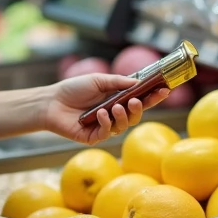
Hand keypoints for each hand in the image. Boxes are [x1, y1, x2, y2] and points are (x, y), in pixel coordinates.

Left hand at [43, 74, 168, 144]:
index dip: (153, 96)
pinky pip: (107, 133)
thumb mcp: (97, 80)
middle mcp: (114, 114)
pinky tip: (100, 114)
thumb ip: (117, 82)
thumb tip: (138, 83)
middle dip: (140, 108)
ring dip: (122, 116)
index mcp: (117, 99)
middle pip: (136, 115)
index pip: (140, 99)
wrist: (51, 102)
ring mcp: (105, 126)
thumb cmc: (73, 89)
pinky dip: (106, 123)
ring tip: (115, 107)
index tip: (165, 89)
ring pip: (124, 126)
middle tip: (136, 101)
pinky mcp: (94, 137)